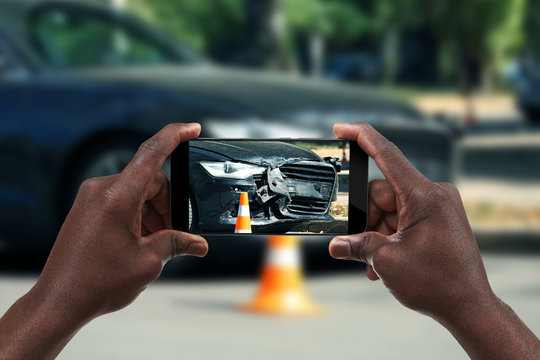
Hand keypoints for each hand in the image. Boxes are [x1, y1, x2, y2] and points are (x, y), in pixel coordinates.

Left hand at [37, 123, 207, 317]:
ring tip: (156, 245)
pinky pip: (122, 201)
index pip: (152, 153)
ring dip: (153, 213)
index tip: (193, 128)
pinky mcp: (88, 209)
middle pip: (150, 181)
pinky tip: (143, 241)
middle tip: (176, 234)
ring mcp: (92, 198)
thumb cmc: (97, 282)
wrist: (59, 301)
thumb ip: (177, 244)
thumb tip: (198, 244)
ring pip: (137, 193)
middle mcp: (102, 190)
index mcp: (118, 196)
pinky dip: (138, 216)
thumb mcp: (148, 261)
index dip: (175, 136)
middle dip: (168, 205)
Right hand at [329, 122, 494, 318]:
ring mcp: (436, 208)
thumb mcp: (387, 261)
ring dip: (376, 235)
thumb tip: (335, 245)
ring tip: (374, 264)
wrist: (469, 308)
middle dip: (365, 219)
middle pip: (381, 194)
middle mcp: (433, 195)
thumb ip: (357, 246)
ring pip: (389, 210)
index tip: (341, 128)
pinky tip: (383, 262)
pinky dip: (389, 237)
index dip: (361, 137)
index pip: (388, 155)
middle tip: (357, 244)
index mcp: (425, 196)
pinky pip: (402, 219)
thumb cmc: (438, 283)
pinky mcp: (437, 220)